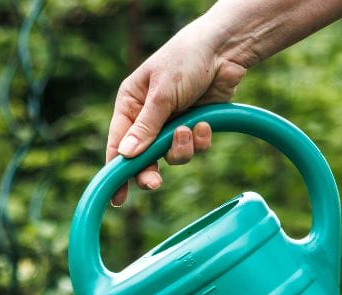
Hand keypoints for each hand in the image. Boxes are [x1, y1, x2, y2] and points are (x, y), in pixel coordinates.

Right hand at [106, 20, 247, 205]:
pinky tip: (205, 124)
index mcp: (130, 105)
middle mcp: (147, 118)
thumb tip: (125, 156)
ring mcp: (171, 124)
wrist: (225, 49)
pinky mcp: (194, 126)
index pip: (118, 144)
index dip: (117, 172)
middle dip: (150, 171)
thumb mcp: (161, 94)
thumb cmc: (185, 60)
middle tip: (155, 183)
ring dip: (181, 148)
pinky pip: (194, 148)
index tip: (118, 197)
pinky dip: (200, 140)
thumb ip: (145, 127)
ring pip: (170, 156)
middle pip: (143, 158)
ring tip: (191, 129)